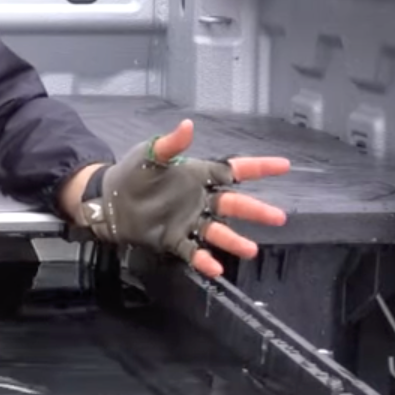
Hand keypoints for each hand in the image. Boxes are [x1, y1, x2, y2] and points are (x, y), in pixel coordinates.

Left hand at [61, 118, 290, 279]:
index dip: (259, 168)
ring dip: (234, 240)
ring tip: (251, 250)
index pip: (233, 170)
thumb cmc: (133, 173)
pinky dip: (204, 260)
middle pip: (233, 205)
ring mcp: (189, 221)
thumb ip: (171, 144)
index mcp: (198, 175)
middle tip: (279, 217)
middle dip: (256, 211)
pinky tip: (216, 268)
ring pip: (217, 232)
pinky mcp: (174, 240)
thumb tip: (188, 125)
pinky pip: (192, 251)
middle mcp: (199, 200)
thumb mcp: (150, 154)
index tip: (285, 166)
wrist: (109, 201)